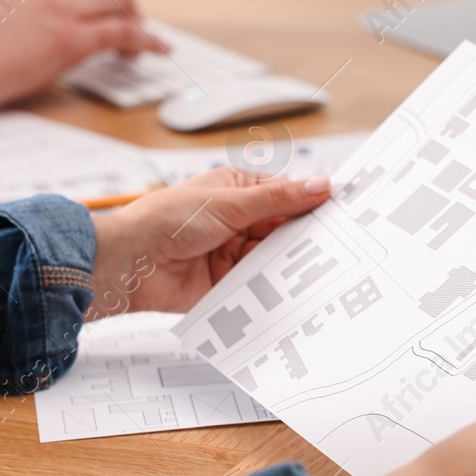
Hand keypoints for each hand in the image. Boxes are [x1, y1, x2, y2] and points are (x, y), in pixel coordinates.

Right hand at [0, 0, 166, 114]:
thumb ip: (13, 18)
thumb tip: (30, 38)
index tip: (107, 10)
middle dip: (125, 5)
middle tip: (135, 26)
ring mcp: (60, 7)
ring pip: (120, 2)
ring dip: (139, 22)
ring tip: (147, 44)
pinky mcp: (71, 36)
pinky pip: (125, 33)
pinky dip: (148, 41)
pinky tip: (158, 51)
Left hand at [88, 168, 331, 318]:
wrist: (130, 265)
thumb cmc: (165, 221)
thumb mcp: (228, 203)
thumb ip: (277, 199)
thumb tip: (321, 185)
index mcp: (241, 190)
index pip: (289, 195)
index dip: (315, 203)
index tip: (345, 209)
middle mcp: (242, 221)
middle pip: (288, 230)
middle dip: (308, 237)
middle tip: (340, 243)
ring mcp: (238, 254)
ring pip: (279, 259)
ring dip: (293, 263)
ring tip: (322, 268)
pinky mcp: (233, 284)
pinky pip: (264, 286)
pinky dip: (277, 288)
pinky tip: (295, 290)